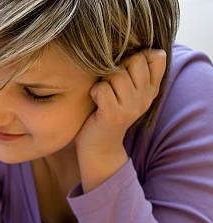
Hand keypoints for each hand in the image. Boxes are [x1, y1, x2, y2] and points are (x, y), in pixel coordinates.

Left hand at [75, 49, 166, 190]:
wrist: (99, 146)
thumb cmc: (107, 112)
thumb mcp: (127, 91)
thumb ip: (135, 70)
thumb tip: (142, 45)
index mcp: (151, 89)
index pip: (157, 56)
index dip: (138, 55)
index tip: (125, 69)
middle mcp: (145, 97)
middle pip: (135, 61)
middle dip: (117, 66)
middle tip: (109, 83)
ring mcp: (131, 107)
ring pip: (116, 74)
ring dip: (103, 81)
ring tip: (101, 94)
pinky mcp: (113, 115)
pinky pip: (102, 89)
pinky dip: (94, 92)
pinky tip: (95, 101)